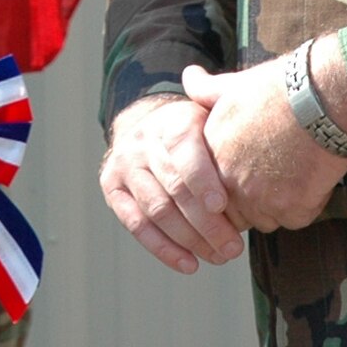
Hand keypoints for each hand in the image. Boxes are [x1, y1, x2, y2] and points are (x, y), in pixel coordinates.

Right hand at [99, 90, 244, 274]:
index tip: (222, 206)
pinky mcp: (112, 189)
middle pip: (173, 189)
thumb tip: (216, 82)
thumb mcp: (209, 111)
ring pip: (157, 211)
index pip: (183, 151)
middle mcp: (142, 143)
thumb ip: (219, 103)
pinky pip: (137, 225)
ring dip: (190, 240)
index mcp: (171, 121)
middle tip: (233, 247)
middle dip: (206, 223)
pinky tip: (189, 264)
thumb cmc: (195, 128)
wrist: (145, 125)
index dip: (202, 180)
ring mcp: (124, 166)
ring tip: (219, 257)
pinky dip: (164, 249)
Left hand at [183, 60, 346, 232]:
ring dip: (278, 205)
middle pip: (237, 210)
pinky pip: (295, 219)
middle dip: (253, 198)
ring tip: (295, 173)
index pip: (211, 189)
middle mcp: (230, 181)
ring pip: (266, 218)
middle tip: (276, 173)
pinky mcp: (291, 209)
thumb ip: (207, 90)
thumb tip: (189, 76)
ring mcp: (260, 199)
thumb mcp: (234, 84)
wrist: (320, 98)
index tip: (251, 168)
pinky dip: (305, 204)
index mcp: (213, 155)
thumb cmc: (278, 89)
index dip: (232, 181)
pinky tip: (312, 177)